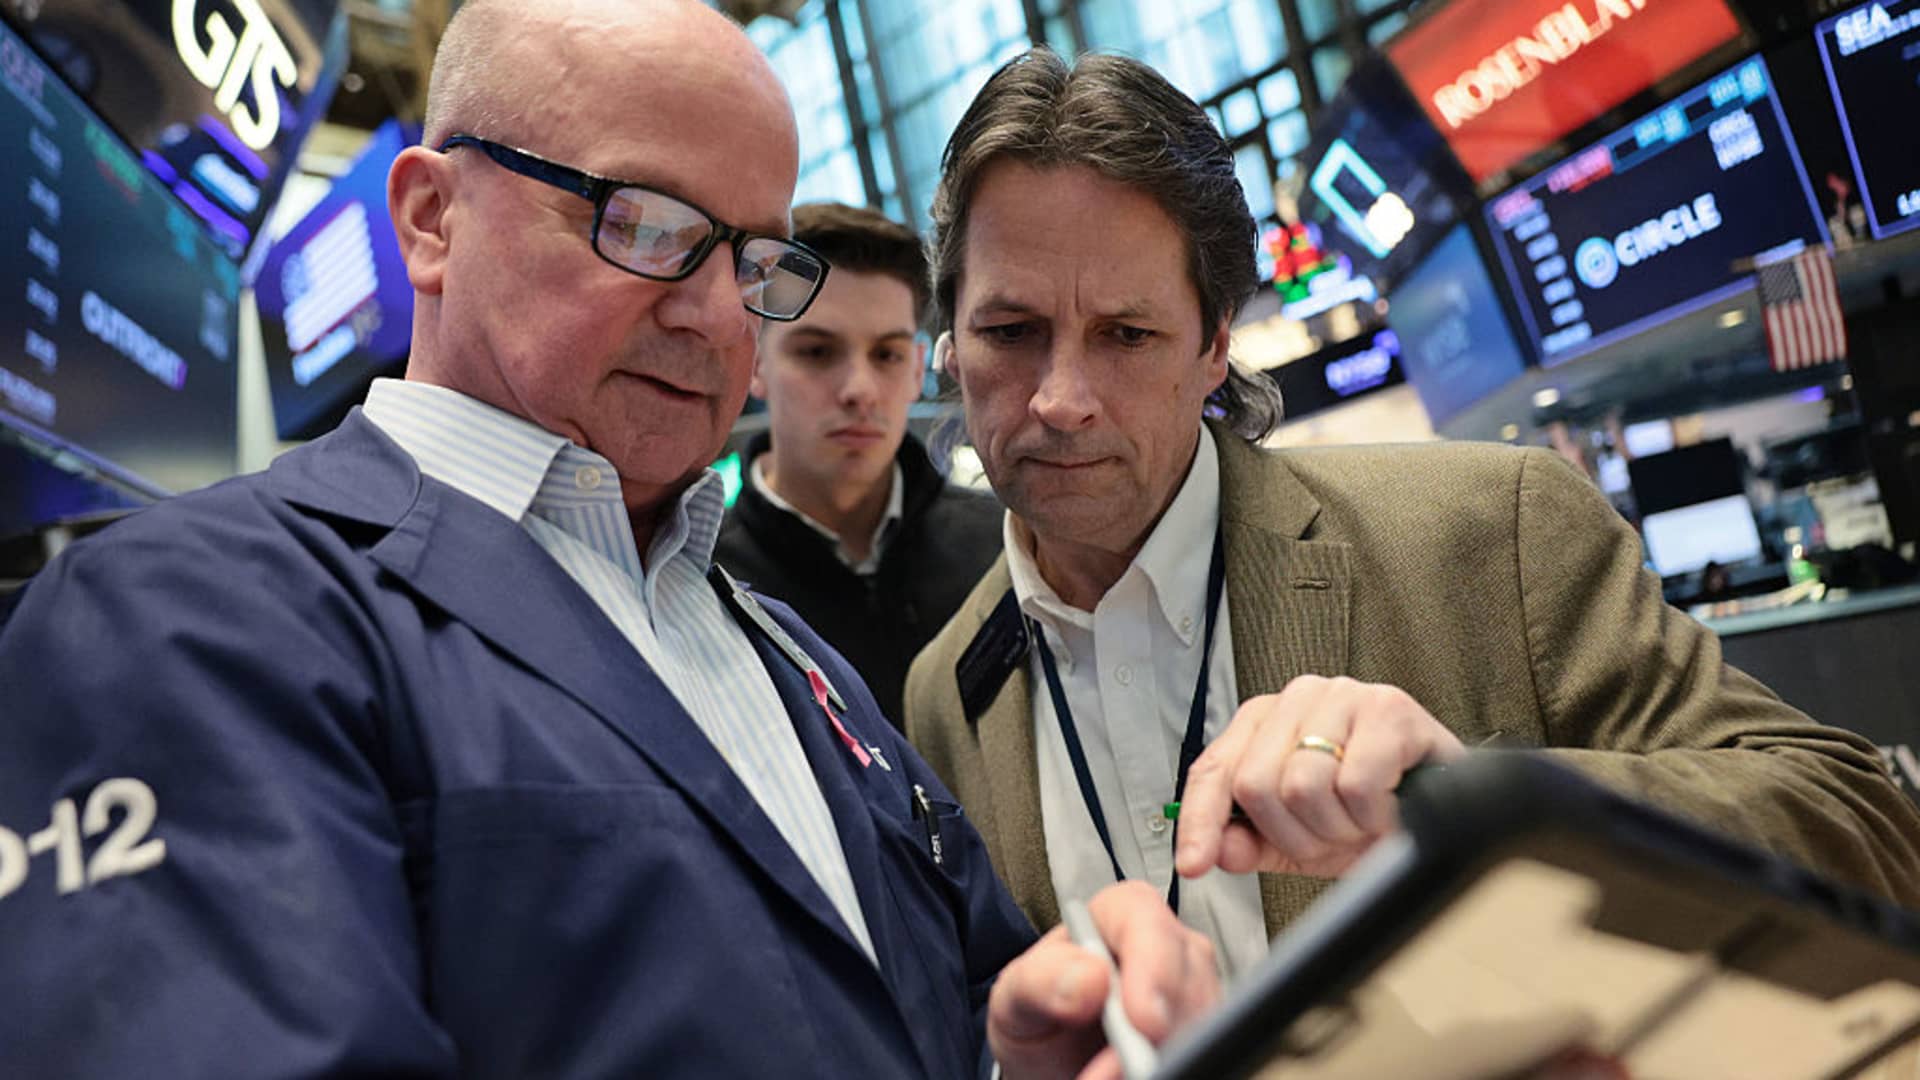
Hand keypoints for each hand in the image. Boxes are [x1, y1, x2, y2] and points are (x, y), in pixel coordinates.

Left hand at [988, 880, 1218, 1079]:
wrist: (1049, 1059)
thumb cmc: (1037, 1011)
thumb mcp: (1017, 995)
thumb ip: (1041, 979)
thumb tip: (1090, 975)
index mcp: (1116, 915)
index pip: (1144, 919)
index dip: (1152, 966)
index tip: (1143, 1020)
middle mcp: (1162, 945)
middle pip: (1188, 971)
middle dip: (1164, 1025)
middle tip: (1130, 1068)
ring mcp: (1190, 987)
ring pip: (1205, 1015)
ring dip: (1169, 1053)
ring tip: (1116, 1077)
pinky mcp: (1200, 1027)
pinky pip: (1208, 1046)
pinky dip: (1178, 1064)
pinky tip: (1146, 1077)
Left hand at [1174, 675, 1465, 879]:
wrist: (1442, 801)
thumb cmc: (1369, 809)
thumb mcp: (1298, 837)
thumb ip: (1250, 842)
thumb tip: (1216, 850)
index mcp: (1263, 721)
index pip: (1212, 770)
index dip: (1199, 821)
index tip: (1193, 864)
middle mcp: (1297, 698)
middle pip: (1256, 784)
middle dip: (1294, 834)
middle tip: (1329, 837)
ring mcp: (1343, 696)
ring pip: (1303, 786)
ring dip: (1337, 827)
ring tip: (1360, 821)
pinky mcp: (1389, 708)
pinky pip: (1356, 785)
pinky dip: (1373, 815)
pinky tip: (1387, 807)